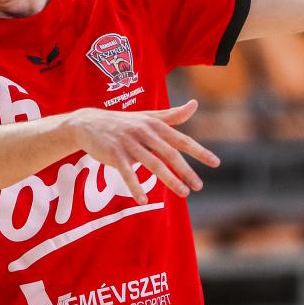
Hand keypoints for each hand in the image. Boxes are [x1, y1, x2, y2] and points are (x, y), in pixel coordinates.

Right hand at [66, 99, 219, 203]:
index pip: (182, 140)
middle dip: (186, 171)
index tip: (215, 163)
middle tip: (199, 186)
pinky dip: (135, 186)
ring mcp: (129, 143)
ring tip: (183, 193)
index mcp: (155, 125)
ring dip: (169, 180)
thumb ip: (172, 115)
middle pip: (170, 154)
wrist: (88, 123)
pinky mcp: (114, 154)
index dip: (199, 151)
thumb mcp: (148, 117)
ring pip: (153, 164)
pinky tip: (143, 200)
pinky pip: (127, 173)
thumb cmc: (123, 122)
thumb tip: (195, 104)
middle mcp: (144, 132)